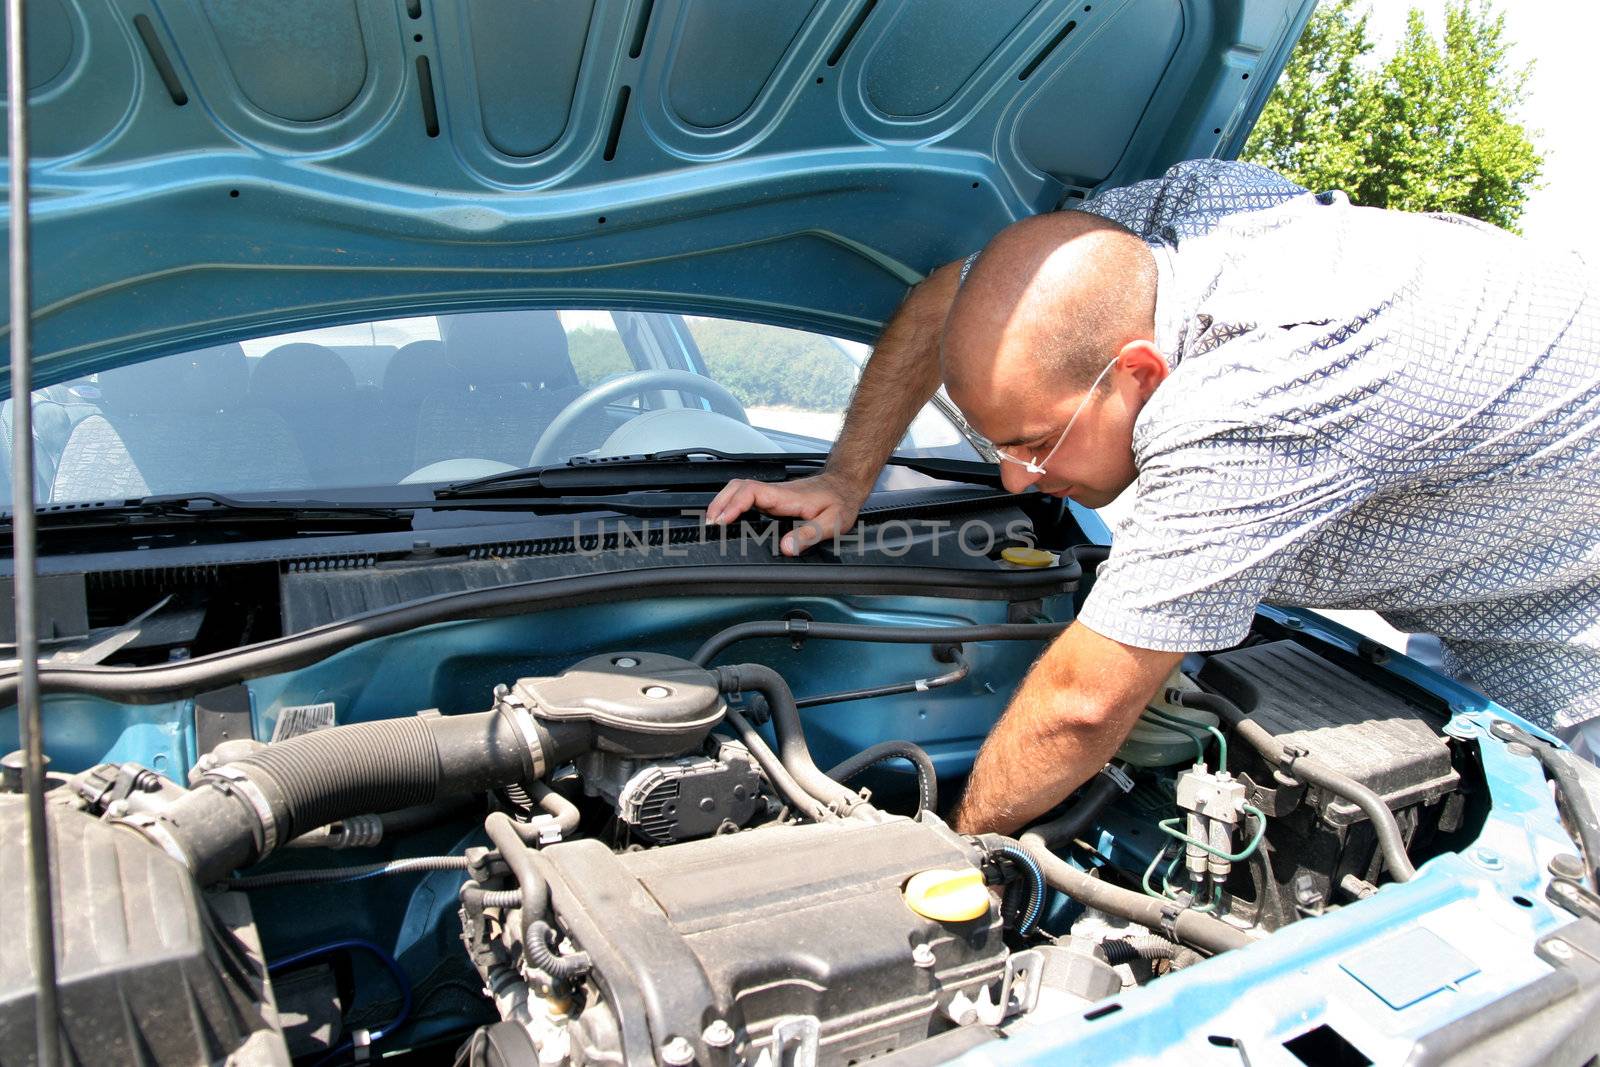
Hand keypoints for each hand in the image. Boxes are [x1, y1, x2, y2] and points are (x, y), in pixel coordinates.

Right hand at [705, 470, 870, 555]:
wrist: (845, 486)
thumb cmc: (839, 502)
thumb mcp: (831, 523)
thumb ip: (808, 535)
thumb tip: (785, 548)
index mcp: (786, 497)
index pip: (751, 492)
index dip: (733, 504)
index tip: (722, 520)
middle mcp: (776, 493)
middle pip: (738, 487)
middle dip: (720, 502)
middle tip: (709, 524)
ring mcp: (773, 495)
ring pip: (740, 489)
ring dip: (723, 501)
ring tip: (712, 521)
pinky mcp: (773, 499)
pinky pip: (747, 496)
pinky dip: (732, 504)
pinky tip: (729, 517)